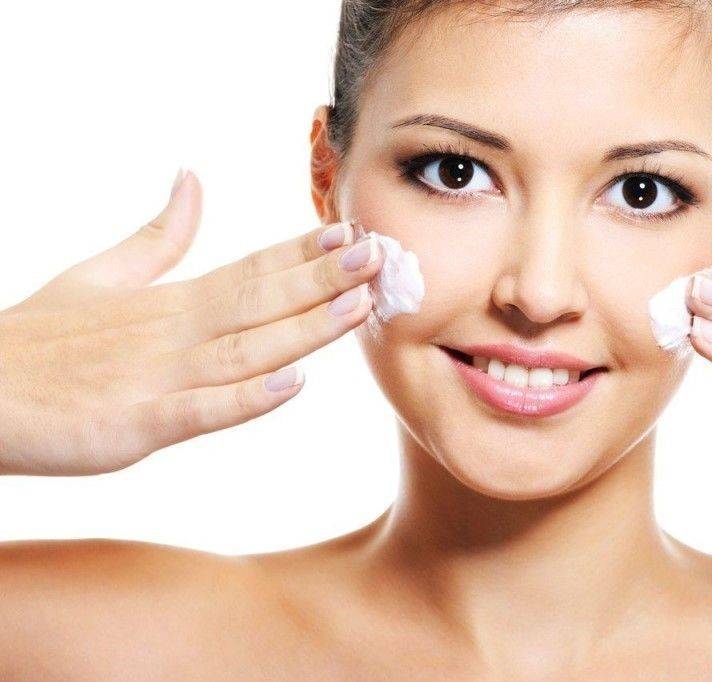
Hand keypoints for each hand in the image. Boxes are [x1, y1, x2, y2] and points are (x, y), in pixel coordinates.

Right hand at [0, 170, 379, 475]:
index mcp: (171, 301)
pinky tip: (293, 385)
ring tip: (357, 306)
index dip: (305, 254)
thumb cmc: (39, 341)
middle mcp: (174, 332)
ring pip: (246, 350)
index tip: (354, 233)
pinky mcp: (136, 424)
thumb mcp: (101, 276)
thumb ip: (156, 237)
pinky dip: (246, 399)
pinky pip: (200, 411)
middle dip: (324, 279)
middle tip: (381, 255)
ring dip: (305, 328)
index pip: (251, 269)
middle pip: (261, 301)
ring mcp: (158, 377)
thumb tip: (191, 181)